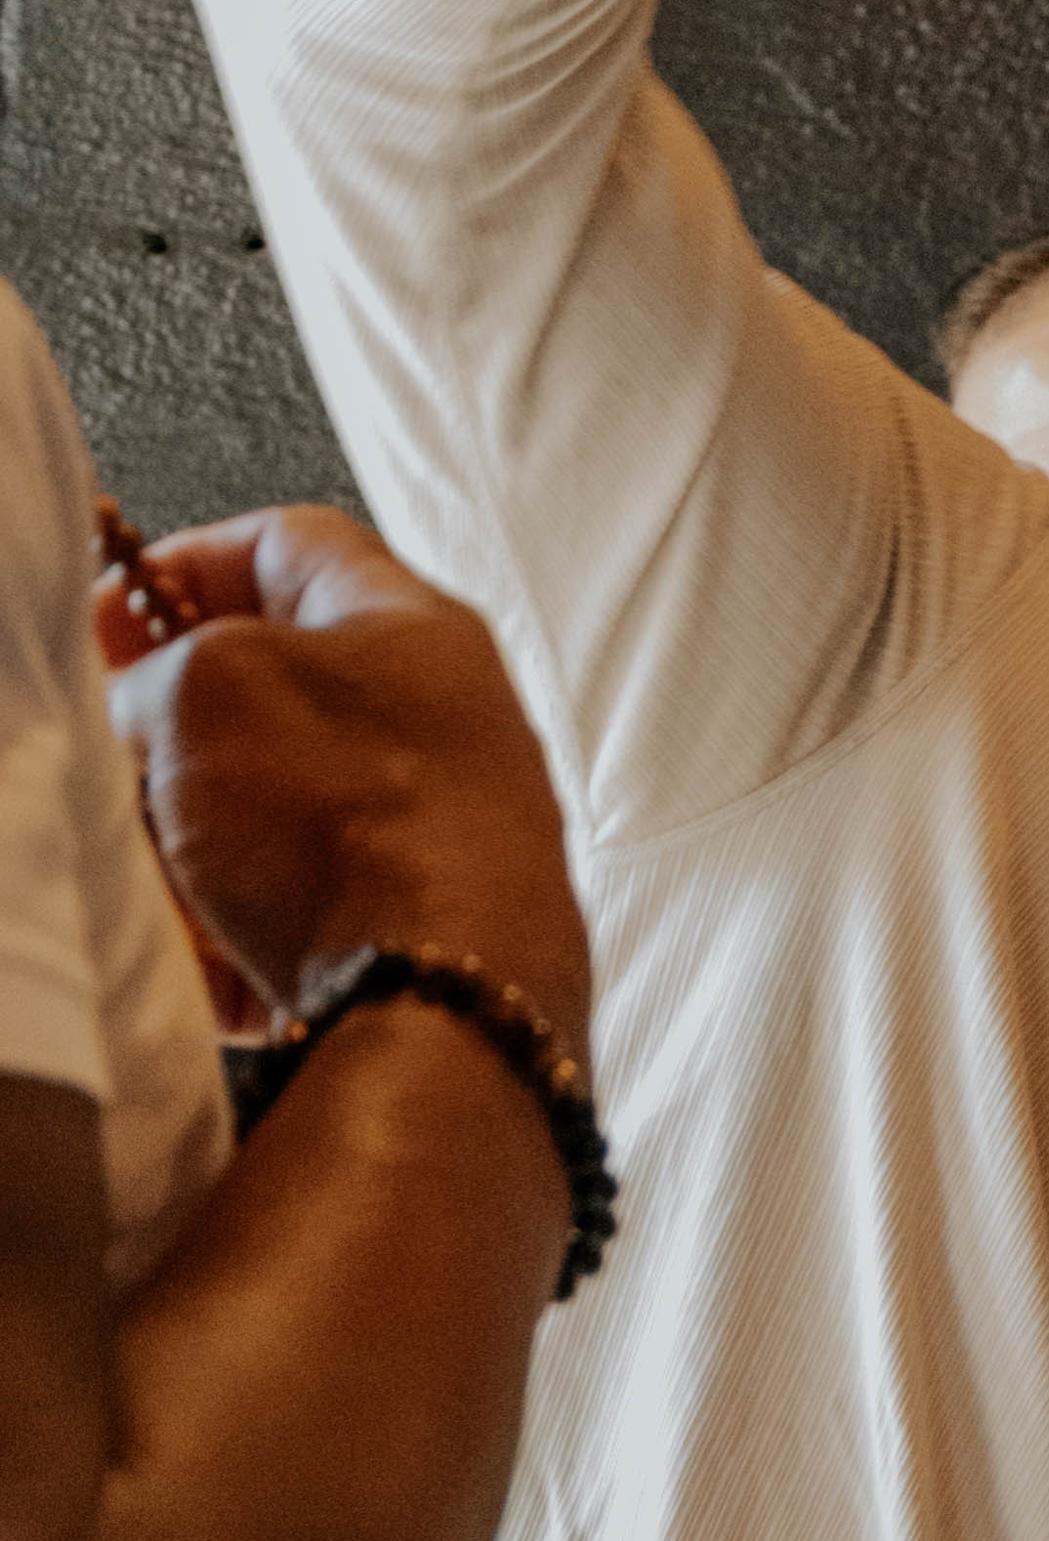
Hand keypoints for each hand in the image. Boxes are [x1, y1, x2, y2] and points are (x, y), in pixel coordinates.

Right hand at [101, 511, 588, 1051]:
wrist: (441, 995)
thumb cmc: (340, 817)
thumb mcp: (205, 687)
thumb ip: (158, 672)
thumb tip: (146, 722)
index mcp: (414, 628)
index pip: (291, 544)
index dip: (184, 564)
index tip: (108, 617)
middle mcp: (449, 723)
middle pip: (276, 697)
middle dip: (178, 733)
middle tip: (124, 762)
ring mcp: (445, 831)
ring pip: (273, 817)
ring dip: (193, 842)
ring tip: (164, 874)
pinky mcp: (427, 929)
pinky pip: (299, 915)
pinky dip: (238, 931)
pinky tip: (211, 956)